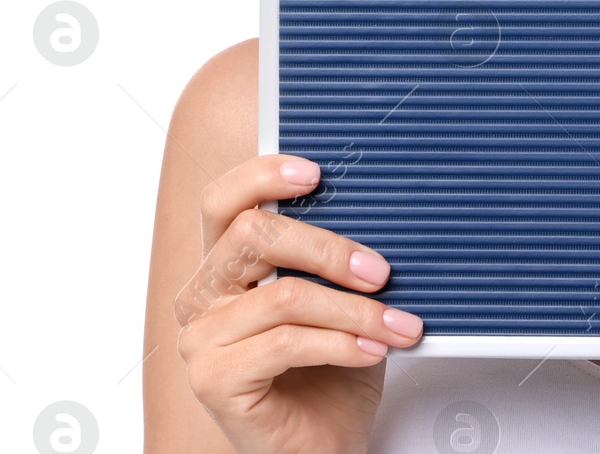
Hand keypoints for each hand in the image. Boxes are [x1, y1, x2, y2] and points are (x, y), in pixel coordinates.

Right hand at [173, 155, 423, 453]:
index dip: (264, 175)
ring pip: (284, 295)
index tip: (317, 172)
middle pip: (251, 235)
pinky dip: (341, 343)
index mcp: (225, 266)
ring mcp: (202, 339)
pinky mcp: (214, 380)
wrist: (324, 447)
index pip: (224, 200)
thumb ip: (336, 256)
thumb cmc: (331, 372)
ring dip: (354, 309)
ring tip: (397, 324)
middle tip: (381, 270)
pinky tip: (372, 350)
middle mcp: (202, 296)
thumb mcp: (339, 299)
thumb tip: (380, 204)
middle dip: (327, 247)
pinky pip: (286, 342)